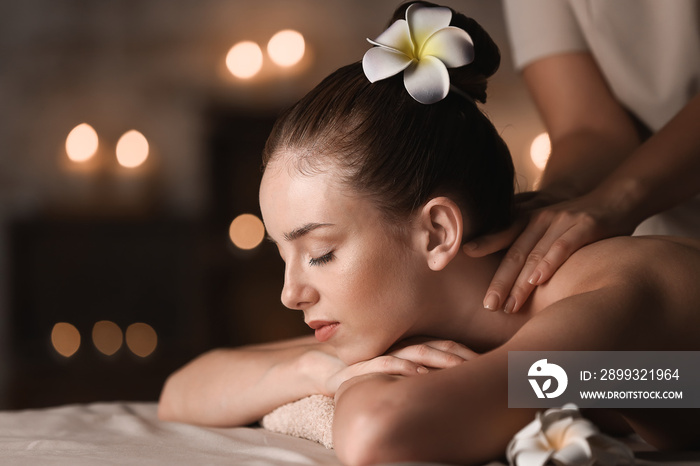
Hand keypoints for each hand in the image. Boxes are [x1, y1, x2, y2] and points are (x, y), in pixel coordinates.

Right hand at [319, 338, 475, 396]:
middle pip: (439, 347)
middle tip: (485, 367)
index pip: (448, 346)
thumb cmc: (370, 375)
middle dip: (462, 357)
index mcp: (414, 346)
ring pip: (419, 352)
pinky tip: (420, 375)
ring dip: (441, 361)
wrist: (328, 371)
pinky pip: (389, 363)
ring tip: (460, 369)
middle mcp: (402, 347)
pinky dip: (406, 368)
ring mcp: (385, 353)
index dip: (468, 353)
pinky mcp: (366, 364)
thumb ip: (425, 376)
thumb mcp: (401, 375)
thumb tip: (460, 386)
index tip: (491, 365)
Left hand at [464, 191, 635, 312]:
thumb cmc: (576, 219)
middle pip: (514, 253)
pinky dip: (549, 263)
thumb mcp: (546, 222)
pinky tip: (538, 280)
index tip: (457, 265)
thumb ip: (524, 236)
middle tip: (488, 306)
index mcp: (528, 219)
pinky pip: (563, 247)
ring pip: (535, 254)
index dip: (481, 250)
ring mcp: (561, 221)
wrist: (617, 198)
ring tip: (509, 306)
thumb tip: (500, 261)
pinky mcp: (585, 225)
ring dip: (520, 282)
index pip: (500, 238)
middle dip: (500, 282)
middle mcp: (540, 218)